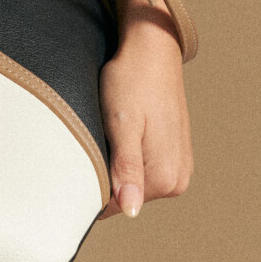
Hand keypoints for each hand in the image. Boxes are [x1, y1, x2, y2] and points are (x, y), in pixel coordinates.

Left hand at [95, 0, 193, 221]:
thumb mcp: (122, 124)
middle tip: (95, 137)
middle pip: (125, 197)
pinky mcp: (173, 155)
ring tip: (109, 132)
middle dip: (105, 174)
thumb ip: (126, 168)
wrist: (152, 51)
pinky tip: (120, 133)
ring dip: (115, 165)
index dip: (93, 184)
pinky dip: (126, 156)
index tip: (81, 158)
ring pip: (131, 183)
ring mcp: (179, 168)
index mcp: (166, 178)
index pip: (115, 205)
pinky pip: (142, 170)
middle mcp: (178, 180)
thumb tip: (131, 210)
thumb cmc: (132, 82)